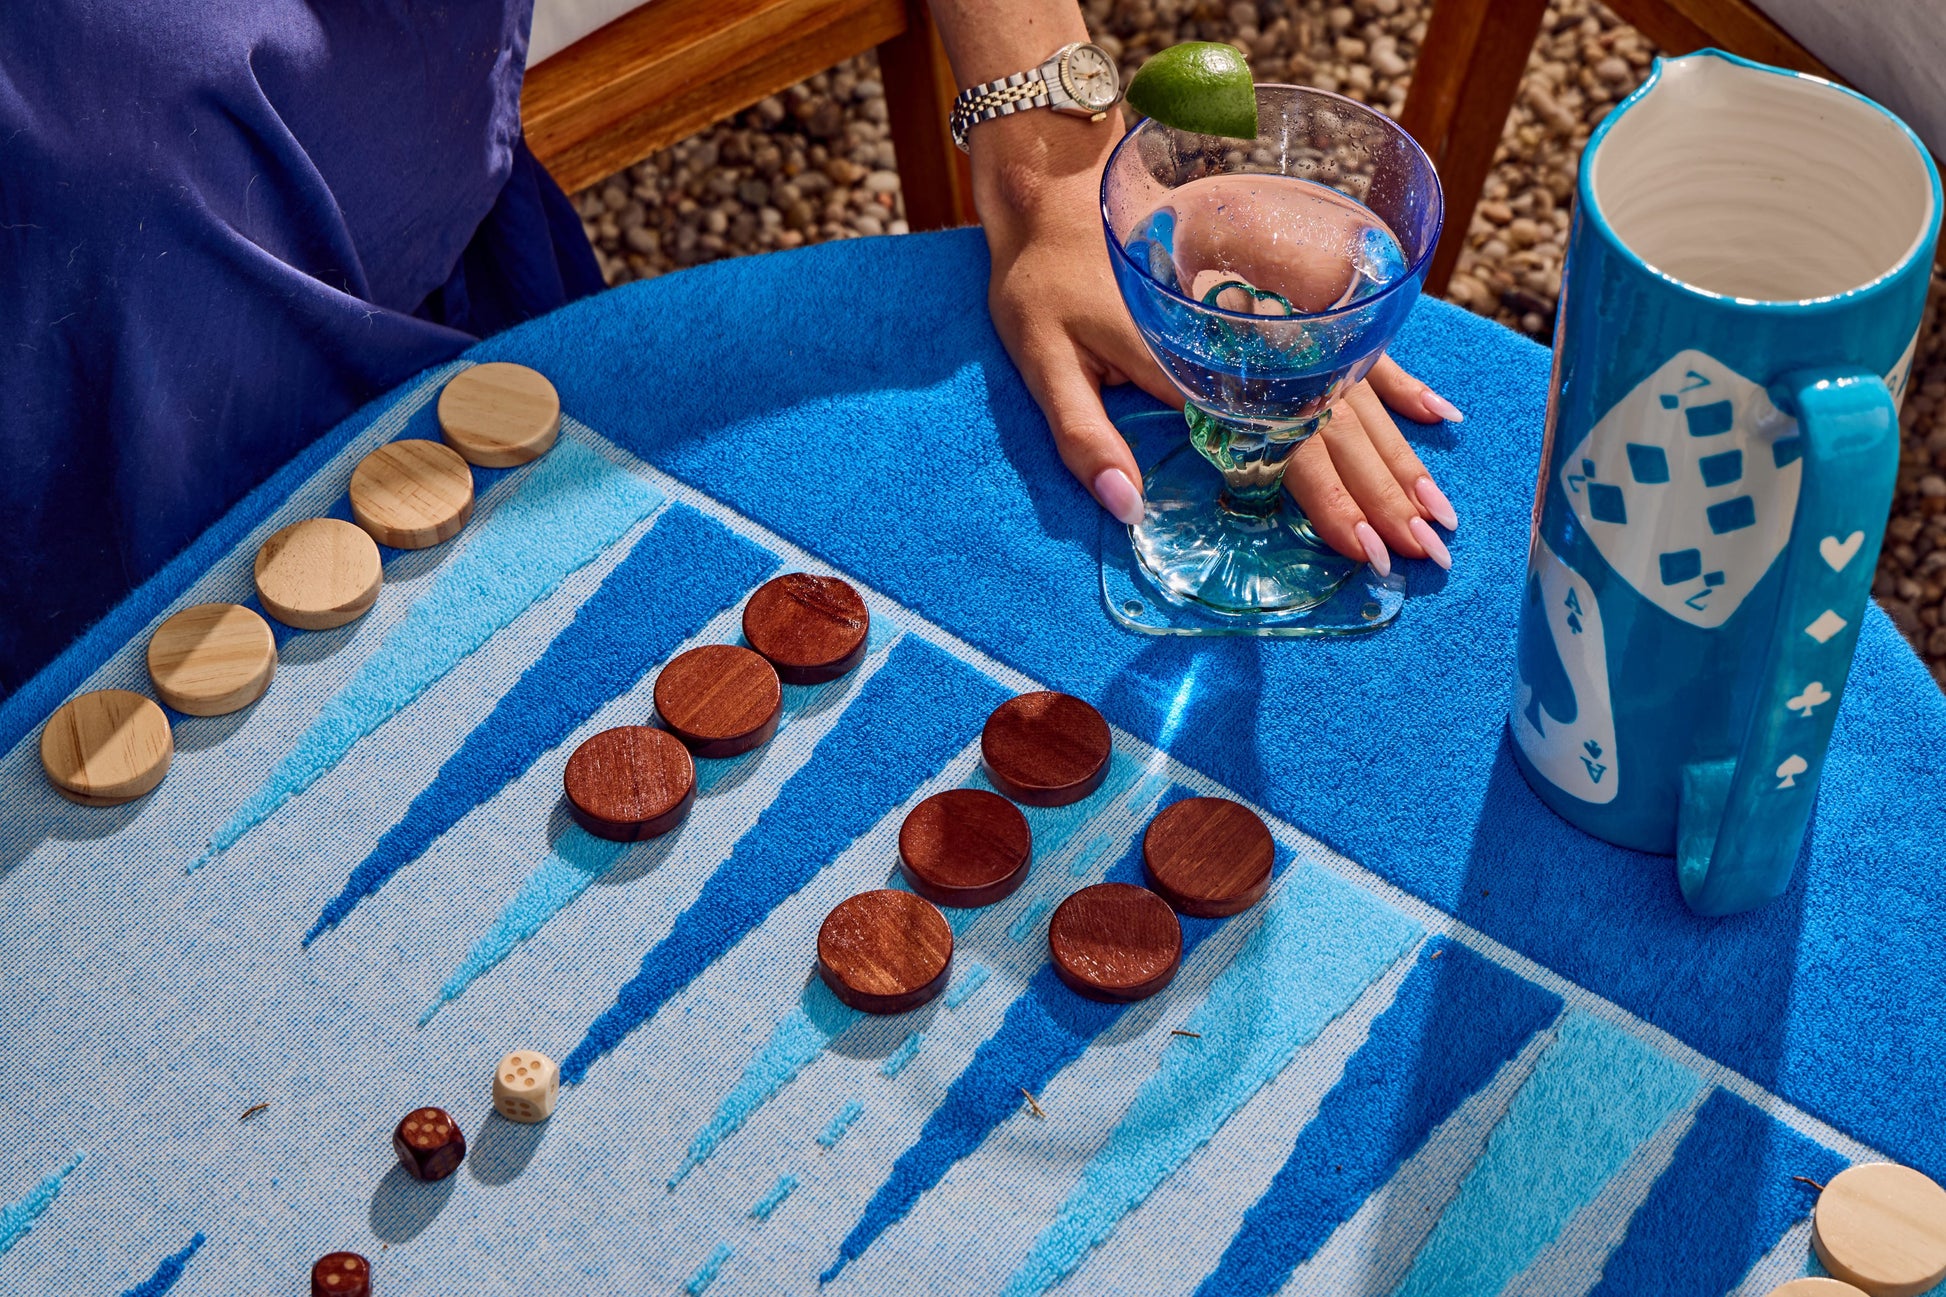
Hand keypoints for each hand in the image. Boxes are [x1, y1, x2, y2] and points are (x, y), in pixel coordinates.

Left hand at [971, 111, 1462, 571]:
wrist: (1064, 187)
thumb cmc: (1045, 278)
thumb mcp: (1042, 358)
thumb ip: (1083, 435)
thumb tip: (1124, 507)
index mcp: (1199, 366)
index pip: (1284, 446)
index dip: (1329, 502)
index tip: (1368, 552)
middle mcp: (1254, 342)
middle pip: (1337, 430)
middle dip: (1387, 496)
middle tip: (1432, 553)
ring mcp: (1278, 319)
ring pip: (1358, 399)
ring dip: (1403, 459)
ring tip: (1442, 513)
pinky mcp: (1284, 301)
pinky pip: (1355, 349)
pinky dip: (1399, 385)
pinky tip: (1439, 418)